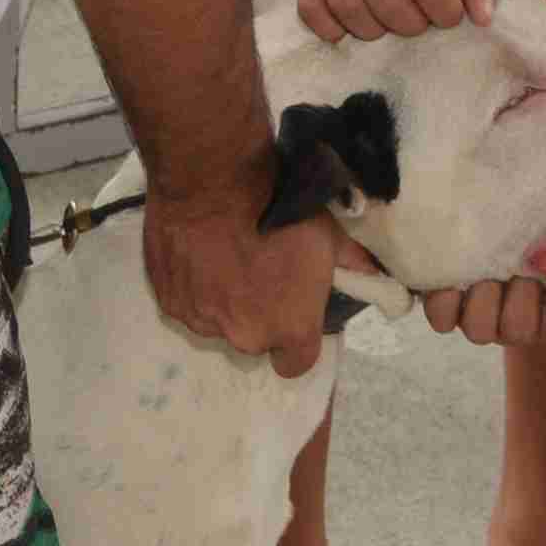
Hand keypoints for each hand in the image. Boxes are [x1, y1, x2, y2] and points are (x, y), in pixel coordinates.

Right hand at [140, 186, 343, 379]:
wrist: (213, 182)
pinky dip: (192, 286)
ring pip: (217, 322)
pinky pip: (186, 304)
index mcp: (289, 329)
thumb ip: (352, 264)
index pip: (296, 363)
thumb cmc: (277, 209)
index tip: (291, 315)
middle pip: (253, 339)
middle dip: (257, 313)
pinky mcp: (169, 302)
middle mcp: (244, 336)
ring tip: (222, 260)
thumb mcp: (327, 235)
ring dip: (221, 300)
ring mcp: (203, 321)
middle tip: (256, 273)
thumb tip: (375, 275)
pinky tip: (198, 255)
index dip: (295, 342)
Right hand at [294, 0, 498, 41]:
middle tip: (417, 21)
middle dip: (410, 26)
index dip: (445, 15)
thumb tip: (482, 19)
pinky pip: (311, 10)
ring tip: (387, 23)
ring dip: (373, 31)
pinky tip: (351, 26)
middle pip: (388, 3)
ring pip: (349, 8)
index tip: (448, 15)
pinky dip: (331, 29)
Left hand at [419, 275, 545, 360]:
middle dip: (522, 298)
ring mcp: (486, 319)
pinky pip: (442, 319)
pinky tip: (452, 278)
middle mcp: (524, 326)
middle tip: (521, 269)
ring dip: (484, 301)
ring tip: (487, 275)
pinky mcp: (451, 308)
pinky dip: (443, 301)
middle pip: (522, 332)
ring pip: (481, 330)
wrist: (514, 223)